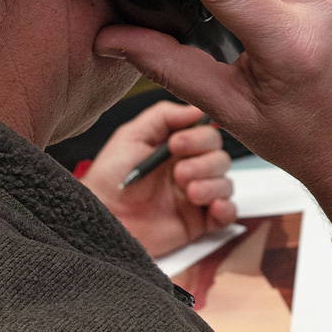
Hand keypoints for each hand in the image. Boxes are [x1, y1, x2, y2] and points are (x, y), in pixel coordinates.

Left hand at [80, 100, 236, 256]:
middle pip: (221, 158)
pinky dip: (226, 209)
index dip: (199, 138)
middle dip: (204, 164)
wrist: (103, 218)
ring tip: (188, 193)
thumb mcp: (131, 136)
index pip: (208, 135)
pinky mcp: (199, 222)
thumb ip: (163, 116)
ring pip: (226, 183)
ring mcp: (196, 196)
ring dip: (212, 185)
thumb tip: (196, 108)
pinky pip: (228, 213)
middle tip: (179, 173)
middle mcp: (190, 170)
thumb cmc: (110, 179)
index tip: (176, 145)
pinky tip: (212, 207)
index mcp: (177, 149)